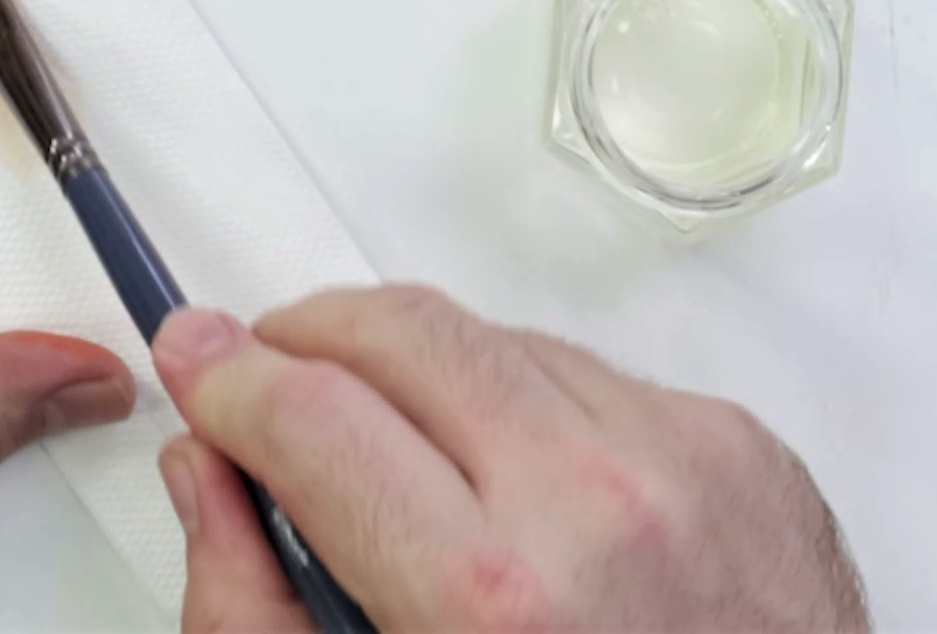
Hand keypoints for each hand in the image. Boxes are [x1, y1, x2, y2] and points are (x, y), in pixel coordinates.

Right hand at [150, 287, 865, 632]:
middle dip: (311, 338)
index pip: (312, 414)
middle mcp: (595, 503)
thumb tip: (207, 466)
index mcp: (492, 599)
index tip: (194, 361)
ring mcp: (683, 456)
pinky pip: (597, 378)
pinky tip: (527, 493)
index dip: (229, 379)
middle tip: (268, 379)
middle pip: (403, 330)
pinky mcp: (742, 441)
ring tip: (410, 463)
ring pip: (498, 340)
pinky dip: (536, 412)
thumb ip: (252, 610)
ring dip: (427, 376)